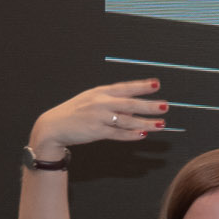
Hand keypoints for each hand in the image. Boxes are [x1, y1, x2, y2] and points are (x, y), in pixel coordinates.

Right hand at [31, 78, 169, 158]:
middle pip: (129, 104)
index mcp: (100, 92)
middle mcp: (100, 103)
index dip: (141, 86)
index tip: (156, 84)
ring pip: (127, 121)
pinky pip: (117, 134)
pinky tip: (143, 134)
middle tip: (165, 106)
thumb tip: (135, 110)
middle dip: (148, 105)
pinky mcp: (96, 132)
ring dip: (146, 123)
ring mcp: (98, 118)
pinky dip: (131, 135)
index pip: (124, 88)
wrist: (53, 126)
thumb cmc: (76, 112)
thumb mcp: (92, 101)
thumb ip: (113, 103)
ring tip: (161, 124)